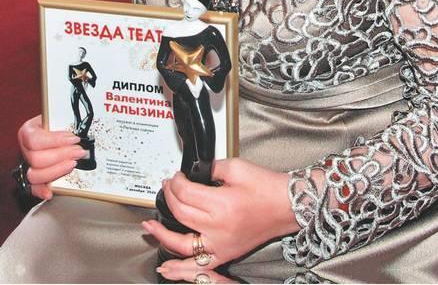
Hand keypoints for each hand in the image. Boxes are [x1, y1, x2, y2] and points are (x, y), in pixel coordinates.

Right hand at [18, 114, 84, 199]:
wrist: (53, 129)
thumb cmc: (56, 123)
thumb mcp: (58, 117)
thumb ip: (64, 122)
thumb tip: (78, 130)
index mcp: (28, 132)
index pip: (35, 140)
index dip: (56, 140)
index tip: (73, 139)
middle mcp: (25, 150)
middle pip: (36, 159)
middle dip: (61, 155)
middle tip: (79, 151)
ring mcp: (28, 165)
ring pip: (35, 175)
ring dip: (57, 170)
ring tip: (73, 163)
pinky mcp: (34, 178)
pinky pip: (33, 188)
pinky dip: (41, 191)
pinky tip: (50, 192)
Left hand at [142, 158, 298, 279]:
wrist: (286, 205)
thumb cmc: (266, 187)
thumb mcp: (236, 167)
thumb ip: (210, 168)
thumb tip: (194, 172)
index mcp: (221, 205)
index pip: (185, 193)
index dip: (176, 182)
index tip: (176, 176)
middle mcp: (218, 228)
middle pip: (181, 213)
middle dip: (169, 196)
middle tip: (168, 187)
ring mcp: (221, 244)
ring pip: (182, 243)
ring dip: (162, 234)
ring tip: (150, 226)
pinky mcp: (225, 253)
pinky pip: (198, 268)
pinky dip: (180, 271)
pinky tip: (166, 269)